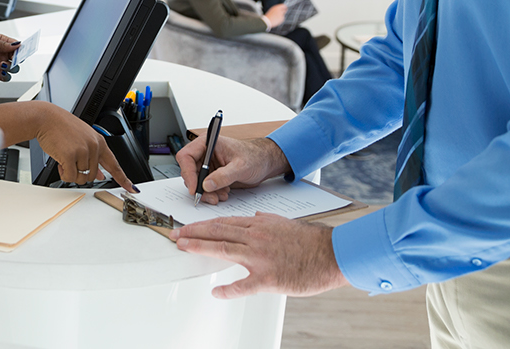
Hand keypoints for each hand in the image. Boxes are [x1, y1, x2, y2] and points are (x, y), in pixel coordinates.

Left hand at [0, 33, 19, 80]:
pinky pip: (6, 77)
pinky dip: (7, 76)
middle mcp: (2, 54)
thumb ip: (2, 44)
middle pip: (17, 58)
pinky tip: (2, 72)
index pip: (16, 46)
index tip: (21, 51)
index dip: (21, 49)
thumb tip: (16, 45)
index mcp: (2, 43)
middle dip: (18, 59)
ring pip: (13, 68)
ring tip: (3, 64)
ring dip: (12, 67)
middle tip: (14, 59)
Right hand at [31, 102, 135, 191]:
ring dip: (71, 173)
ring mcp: (83, 151)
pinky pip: (70, 177)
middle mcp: (93, 146)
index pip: (114, 164)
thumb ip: (93, 156)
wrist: (46, 118)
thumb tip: (100, 174)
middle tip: (71, 162)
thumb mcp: (82, 139)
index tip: (131, 188)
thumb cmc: (61, 127)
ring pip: (82, 178)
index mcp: (98, 141)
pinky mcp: (70, 156)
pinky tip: (60, 164)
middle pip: (93, 175)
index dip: (123, 178)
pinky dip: (64, 174)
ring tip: (64, 159)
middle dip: (81, 173)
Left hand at [172, 214, 347, 297]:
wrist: (332, 253)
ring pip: (224, 250)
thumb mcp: (285, 222)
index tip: (189, 227)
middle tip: (176, 234)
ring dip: (201, 247)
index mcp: (259, 225)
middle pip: (218, 232)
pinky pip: (244, 285)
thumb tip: (256, 216)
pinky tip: (216, 292)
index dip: (203, 224)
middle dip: (194, 233)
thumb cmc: (312, 240)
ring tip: (184, 247)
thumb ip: (267, 220)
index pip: (224, 222)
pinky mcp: (269, 278)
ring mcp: (261, 258)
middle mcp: (256, 238)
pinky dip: (228, 290)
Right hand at [175, 135, 289, 204]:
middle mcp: (205, 152)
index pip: (186, 156)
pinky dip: (211, 193)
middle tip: (209, 197)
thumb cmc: (255, 157)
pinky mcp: (211, 173)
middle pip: (189, 170)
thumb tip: (207, 184)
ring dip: (206, 192)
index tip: (194, 188)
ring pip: (196, 180)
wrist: (264, 163)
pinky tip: (223, 193)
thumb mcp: (241, 166)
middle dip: (198, 186)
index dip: (187, 173)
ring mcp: (207, 163)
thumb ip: (224, 176)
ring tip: (220, 196)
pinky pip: (204, 185)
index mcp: (208, 142)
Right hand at [263, 3, 287, 28]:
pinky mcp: (282, 19)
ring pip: (283, 15)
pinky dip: (280, 19)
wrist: (267, 21)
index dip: (285, 7)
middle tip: (282, 13)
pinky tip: (276, 20)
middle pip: (285, 10)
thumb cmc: (268, 16)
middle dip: (284, 11)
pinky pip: (282, 19)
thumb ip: (277, 9)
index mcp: (276, 7)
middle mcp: (280, 10)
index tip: (285, 8)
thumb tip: (281, 9)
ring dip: (281, 16)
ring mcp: (281, 14)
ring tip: (276, 18)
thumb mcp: (272, 10)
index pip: (283, 5)